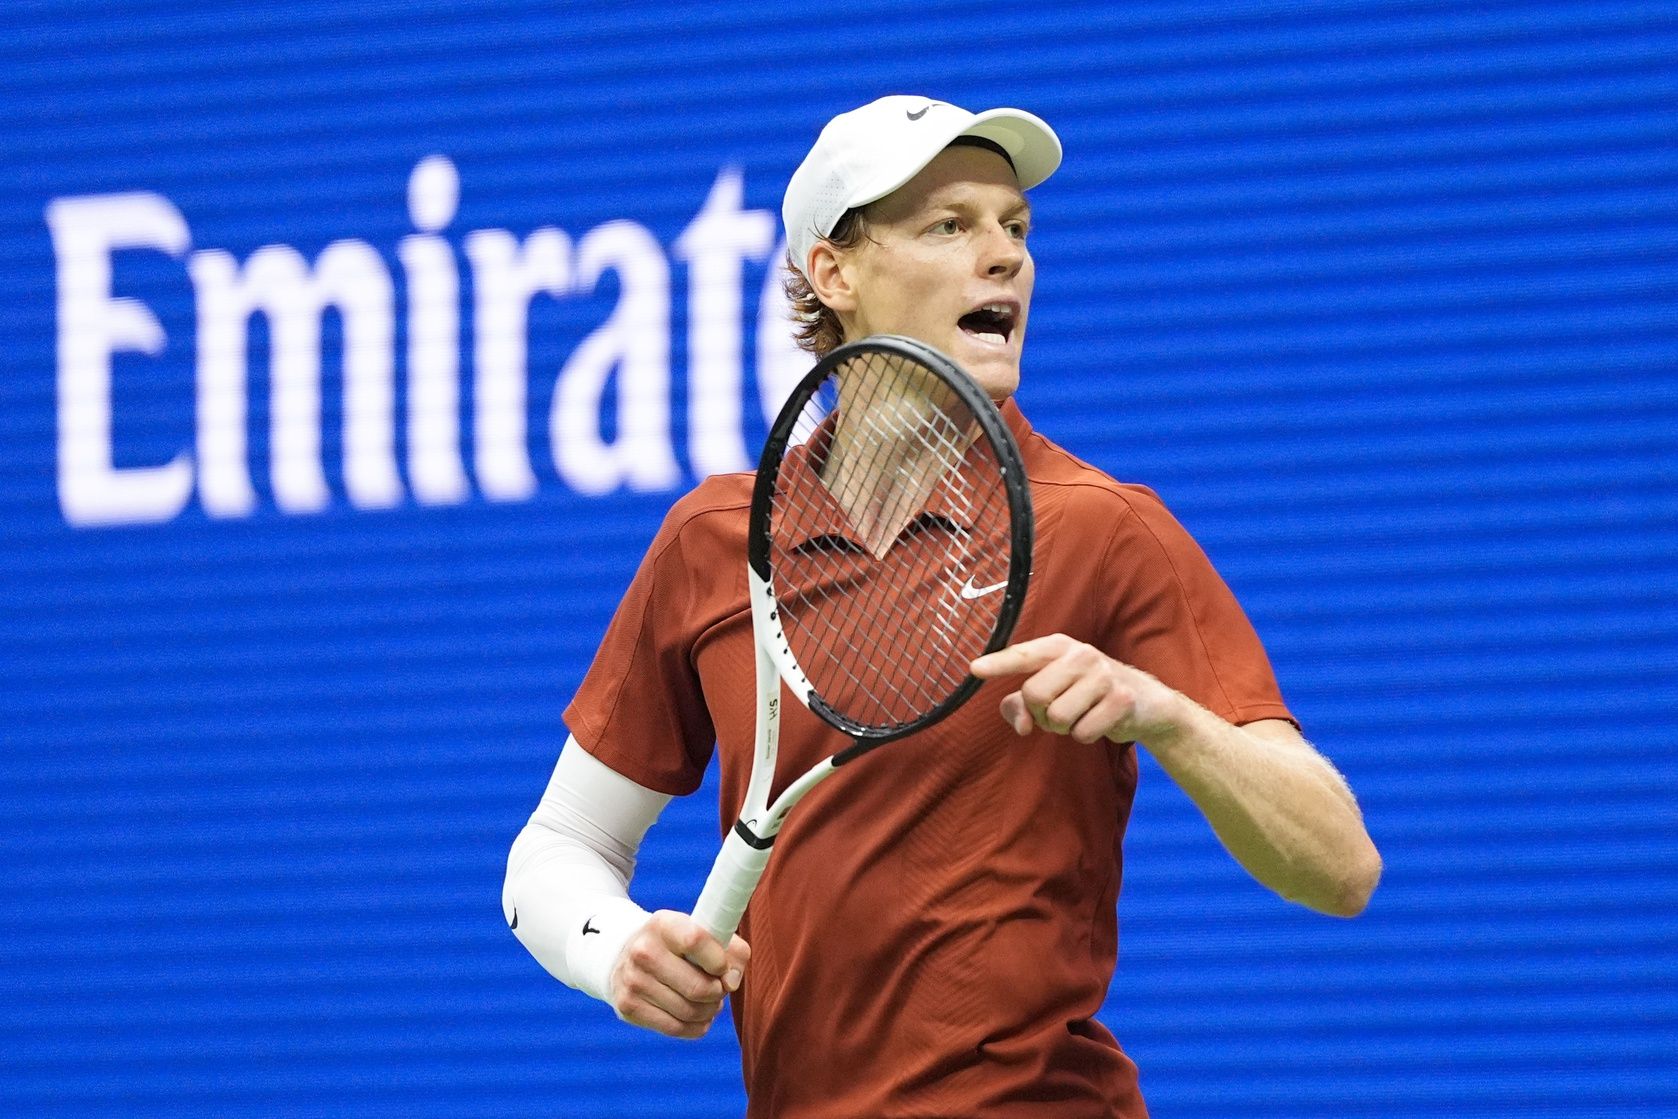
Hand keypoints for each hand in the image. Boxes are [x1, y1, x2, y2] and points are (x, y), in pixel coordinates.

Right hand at [607, 910, 749, 1039]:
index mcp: (663, 924)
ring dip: (708, 1011)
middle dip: (717, 992)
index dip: (719, 961)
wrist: (628, 957)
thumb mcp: (704, 933)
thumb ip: (732, 951)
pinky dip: (695, 1027)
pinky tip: (698, 1016)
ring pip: (688, 1011)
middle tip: (719, 988)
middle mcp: (642, 951)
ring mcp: (632, 981)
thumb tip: (731, 982)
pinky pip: (675, 1028)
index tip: (722, 967)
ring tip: (709, 1001)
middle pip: (697, 987)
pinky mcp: (628, 1007)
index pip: (695, 941)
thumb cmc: (679, 945)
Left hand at [971, 634, 1182, 744]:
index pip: (1023, 654)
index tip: (974, 669)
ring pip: (1057, 717)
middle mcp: (1081, 654)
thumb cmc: (1086, 692)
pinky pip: (1082, 733)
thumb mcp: (1052, 689)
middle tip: (1058, 710)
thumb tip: (1020, 725)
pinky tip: (1098, 722)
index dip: (998, 663)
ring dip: (1063, 727)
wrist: (1145, 701)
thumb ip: (1020, 704)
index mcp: (1059, 646)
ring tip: (1080, 714)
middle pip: (1034, 695)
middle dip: (1040, 713)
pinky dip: (1084, 736)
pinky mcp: (1121, 700)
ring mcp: (1103, 675)